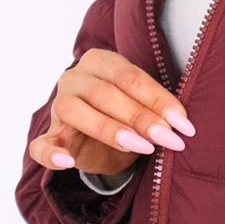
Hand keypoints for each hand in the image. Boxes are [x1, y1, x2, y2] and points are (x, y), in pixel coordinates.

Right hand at [28, 47, 195, 175]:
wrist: (104, 138)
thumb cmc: (128, 113)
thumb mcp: (144, 105)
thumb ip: (156, 109)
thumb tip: (180, 125)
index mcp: (100, 61)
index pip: (129, 77)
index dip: (157, 99)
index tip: (183, 123)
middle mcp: (74, 78)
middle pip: (104, 93)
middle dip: (140, 117)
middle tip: (168, 138)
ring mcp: (58, 105)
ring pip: (75, 111)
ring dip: (110, 130)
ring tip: (141, 147)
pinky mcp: (50, 135)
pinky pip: (41, 145)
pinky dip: (51, 154)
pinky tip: (67, 162)